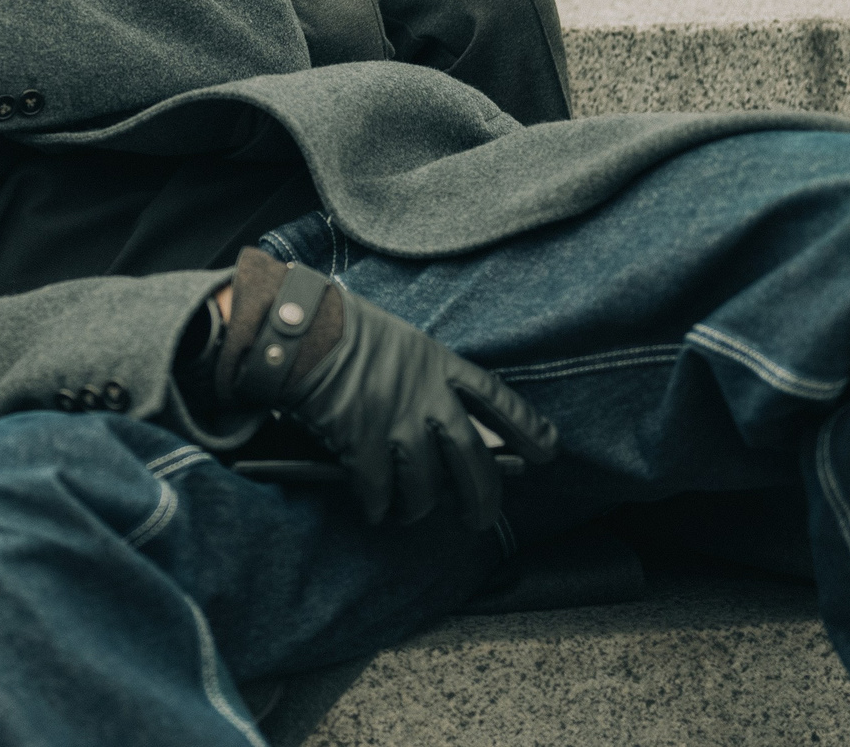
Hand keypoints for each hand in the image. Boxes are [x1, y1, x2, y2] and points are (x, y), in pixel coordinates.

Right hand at [222, 255, 556, 529]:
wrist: (301, 330)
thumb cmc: (344, 330)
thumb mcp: (402, 343)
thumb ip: (426, 379)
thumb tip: (443, 429)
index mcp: (441, 365)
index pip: (497, 399)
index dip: (527, 427)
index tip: (548, 451)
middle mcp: (429, 397)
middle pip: (473, 460)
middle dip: (482, 498)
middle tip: (478, 519)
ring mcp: (398, 422)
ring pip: (426, 487)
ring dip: (419, 508)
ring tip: (410, 515)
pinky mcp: (364, 443)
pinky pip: (379, 492)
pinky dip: (378, 507)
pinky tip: (375, 510)